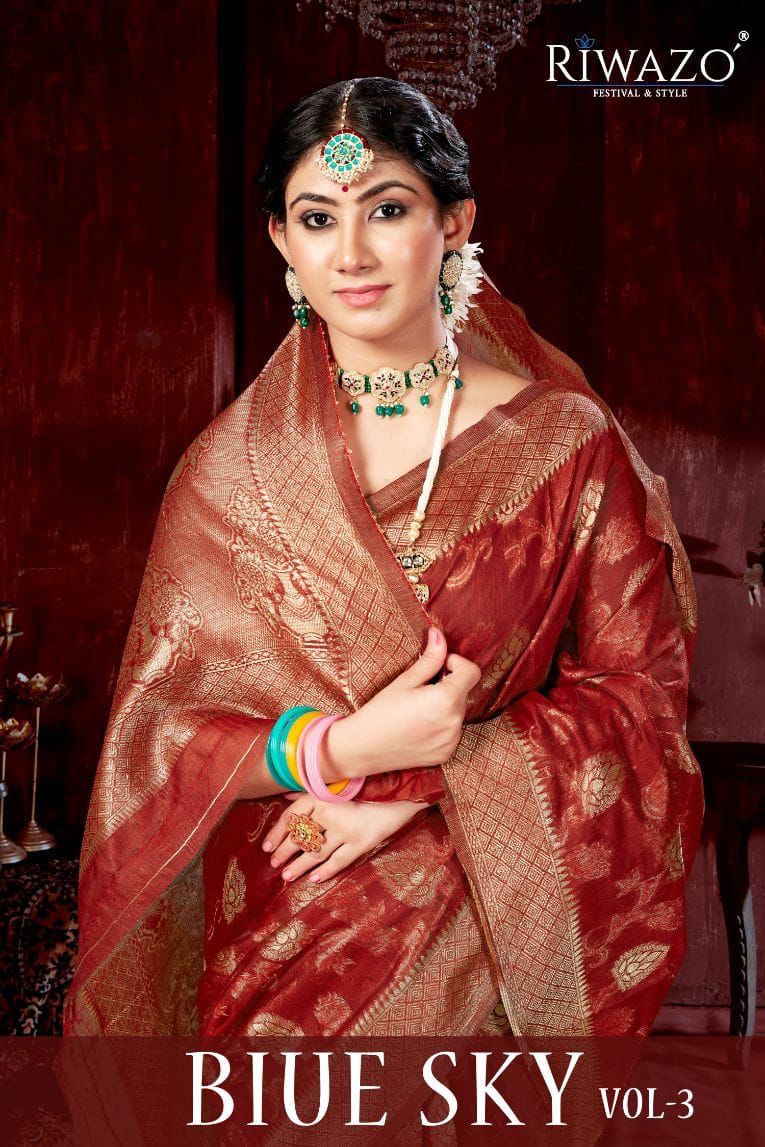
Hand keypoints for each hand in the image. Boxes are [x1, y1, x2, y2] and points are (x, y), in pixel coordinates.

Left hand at [262, 792, 428, 883]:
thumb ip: (310, 791)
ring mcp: (345, 829)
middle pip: (299, 837)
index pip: (290, 817)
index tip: (266, 847)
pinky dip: (324, 871)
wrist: (398, 791)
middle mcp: (329, 812)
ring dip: (299, 866)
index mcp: (320, 795)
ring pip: (315, 853)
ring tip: (287, 876)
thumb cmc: (364, 786)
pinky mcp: (360, 843)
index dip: (276, 834)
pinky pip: (338, 861)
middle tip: (274, 864)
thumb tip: (286, 796)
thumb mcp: (335, 784)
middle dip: (284, 853)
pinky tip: (313, 878)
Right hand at [324, 626, 480, 779]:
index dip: (457, 664)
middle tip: (420, 690)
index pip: (472, 673)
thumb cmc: (380, 711)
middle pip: (464, 692)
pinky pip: (452, 731)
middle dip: (448, 685)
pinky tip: (418, 727)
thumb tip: (439, 635)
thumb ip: (430, 659)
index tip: (439, 667)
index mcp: (445, 700)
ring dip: (445, 706)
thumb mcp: (405, 681)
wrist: (362, 748)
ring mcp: (451, 741)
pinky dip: (441, 725)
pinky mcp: (446, 753)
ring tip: (417, 711)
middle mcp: (454, 722)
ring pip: (458, 712)